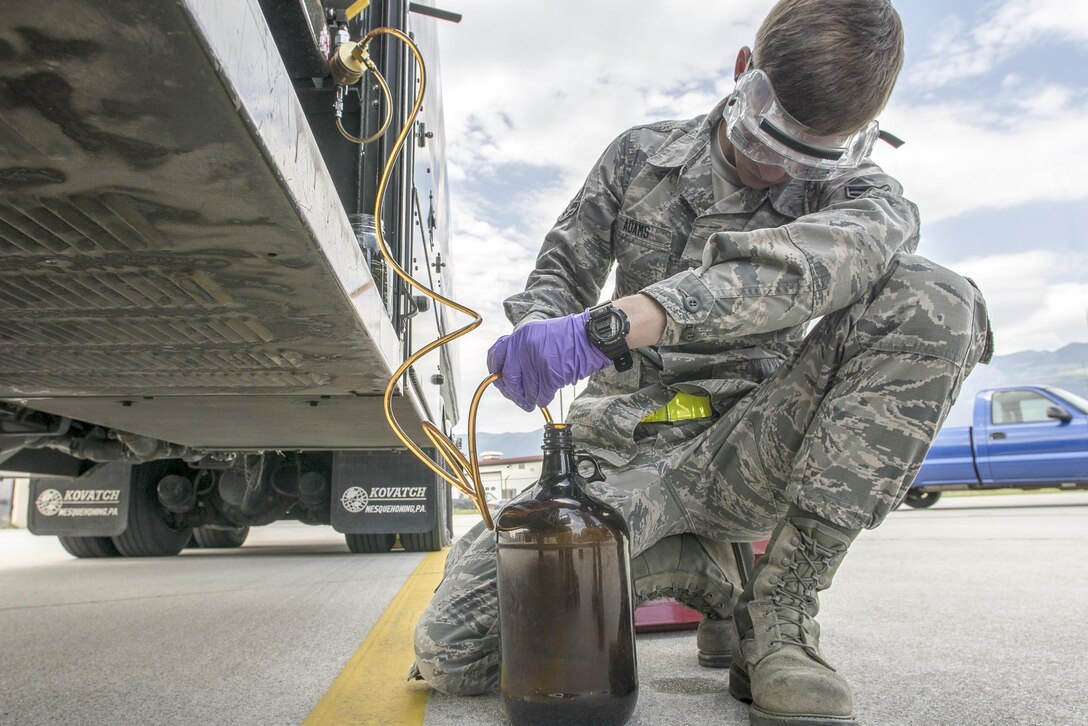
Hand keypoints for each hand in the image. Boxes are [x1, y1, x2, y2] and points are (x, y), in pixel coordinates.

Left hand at [486, 310, 611, 410]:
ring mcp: (537, 361)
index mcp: (520, 336)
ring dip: (529, 398)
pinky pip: (541, 394)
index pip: (496, 356)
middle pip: (509, 378)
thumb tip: (507, 372)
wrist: (589, 336)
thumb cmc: (567, 337)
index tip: (500, 380)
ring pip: (526, 389)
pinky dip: (542, 399)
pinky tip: (545, 397)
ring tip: (533, 400)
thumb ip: (521, 350)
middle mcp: (525, 347)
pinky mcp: (550, 374)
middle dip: (512, 392)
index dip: (495, 371)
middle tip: (518, 398)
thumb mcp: (538, 334)